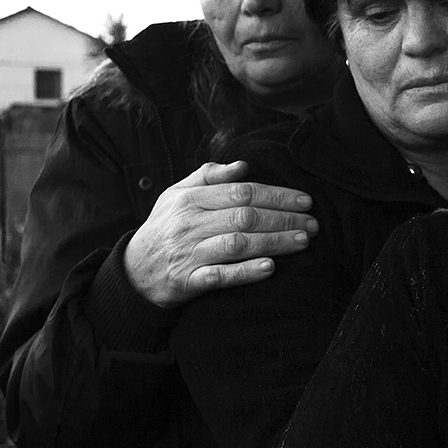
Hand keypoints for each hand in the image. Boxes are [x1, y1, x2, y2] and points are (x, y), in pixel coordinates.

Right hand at [123, 160, 316, 306]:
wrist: (133, 270)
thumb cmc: (166, 227)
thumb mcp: (177, 195)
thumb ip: (208, 177)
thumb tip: (243, 166)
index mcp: (190, 199)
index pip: (242, 192)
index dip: (277, 195)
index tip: (305, 200)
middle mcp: (189, 224)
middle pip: (245, 217)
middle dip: (283, 219)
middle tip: (313, 223)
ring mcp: (188, 253)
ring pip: (237, 244)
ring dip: (274, 242)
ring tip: (303, 241)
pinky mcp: (187, 281)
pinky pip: (220, 276)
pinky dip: (246, 272)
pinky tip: (270, 268)